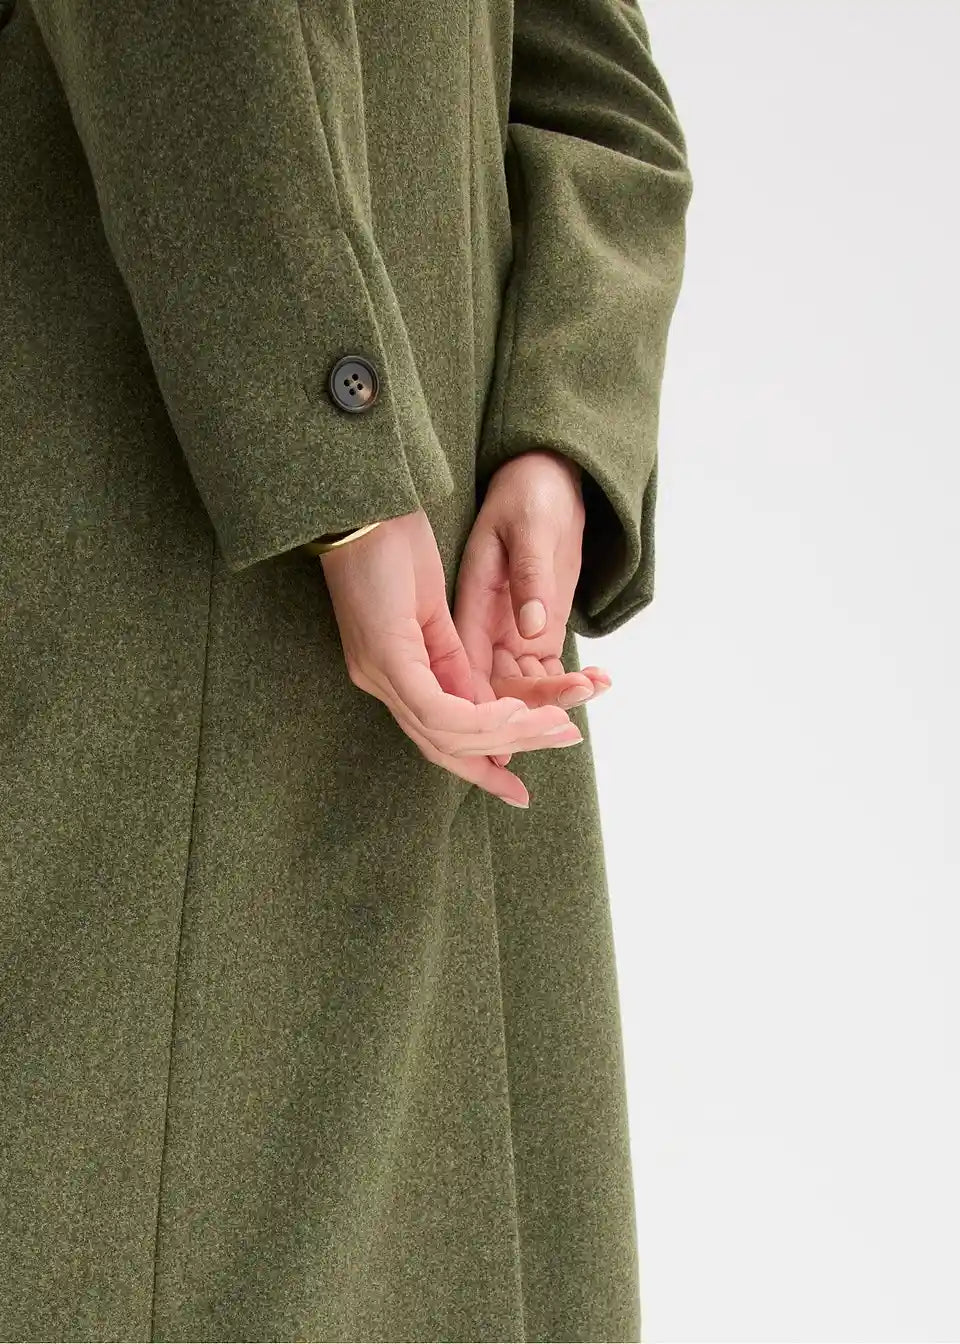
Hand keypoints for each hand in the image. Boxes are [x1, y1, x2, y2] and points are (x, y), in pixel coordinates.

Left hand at [318, 508, 584, 807]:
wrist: (358, 502)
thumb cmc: (389, 541)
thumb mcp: (430, 608)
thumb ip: (450, 658)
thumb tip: (479, 704)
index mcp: (391, 672)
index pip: (436, 737)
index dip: (478, 766)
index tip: (517, 788)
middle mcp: (379, 682)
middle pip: (443, 746)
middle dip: (504, 757)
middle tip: (563, 744)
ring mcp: (379, 673)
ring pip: (446, 734)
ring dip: (508, 737)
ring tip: (555, 729)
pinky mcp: (386, 657)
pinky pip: (439, 709)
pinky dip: (482, 720)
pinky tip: (516, 714)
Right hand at [453, 451, 612, 766]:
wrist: (544, 476)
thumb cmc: (529, 492)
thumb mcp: (529, 526)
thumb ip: (530, 576)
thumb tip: (532, 629)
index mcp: (468, 602)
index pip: (466, 668)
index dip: (490, 703)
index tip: (529, 717)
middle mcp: (481, 625)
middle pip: (494, 688)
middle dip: (534, 705)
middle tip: (576, 703)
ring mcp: (506, 631)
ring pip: (520, 687)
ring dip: (556, 696)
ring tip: (596, 684)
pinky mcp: (531, 630)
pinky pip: (542, 671)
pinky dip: (568, 682)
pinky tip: (598, 678)